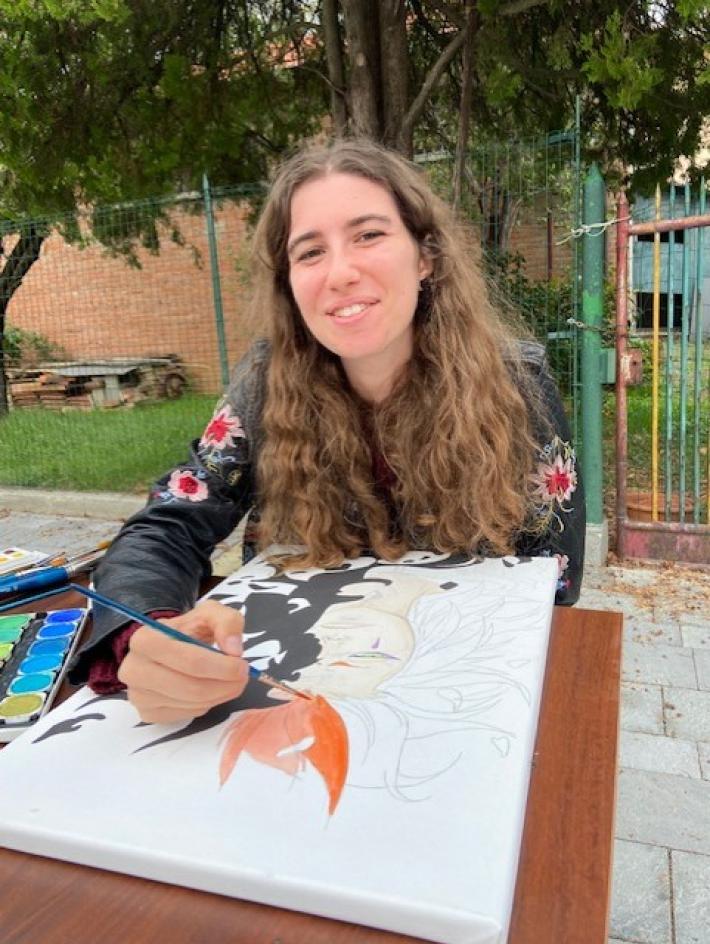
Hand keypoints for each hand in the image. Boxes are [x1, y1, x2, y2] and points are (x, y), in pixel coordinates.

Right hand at [117, 600, 248, 723]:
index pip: (190, 661)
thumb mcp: (209, 614)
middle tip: (243, 677)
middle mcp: (135, 669)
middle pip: (191, 687)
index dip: (222, 667)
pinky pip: (186, 714)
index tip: (243, 665)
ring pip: (191, 703)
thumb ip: (227, 623)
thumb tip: (234, 650)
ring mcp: (138, 695)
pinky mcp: (147, 713)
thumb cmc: (188, 630)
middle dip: (225, 684)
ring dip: (219, 695)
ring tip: (228, 681)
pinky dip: (205, 704)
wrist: (167, 645)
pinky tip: (207, 689)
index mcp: (146, 639)